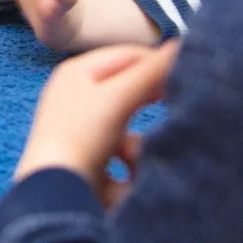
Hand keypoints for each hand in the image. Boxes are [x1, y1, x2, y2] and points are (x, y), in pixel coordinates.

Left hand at [15, 40, 177, 192]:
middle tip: (179, 106)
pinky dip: (130, 169)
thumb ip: (151, 72)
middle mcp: (75, 98)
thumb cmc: (80, 137)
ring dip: (139, 147)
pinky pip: (121, 159)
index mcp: (76, 73)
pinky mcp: (86, 164)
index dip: (159, 62)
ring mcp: (79, 133)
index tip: (189, 75)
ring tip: (137, 159)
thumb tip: (183, 46)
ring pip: (128, 129)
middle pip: (126, 91)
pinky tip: (129, 183)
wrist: (54, 196)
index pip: (127, 55)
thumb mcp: (118, 98)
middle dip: (151, 103)